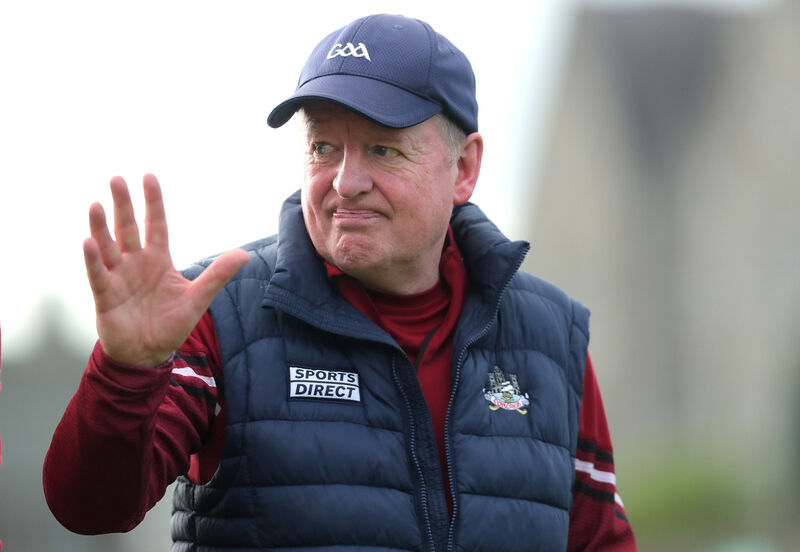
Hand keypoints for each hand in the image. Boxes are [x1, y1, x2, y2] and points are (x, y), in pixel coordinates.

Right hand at [83, 174, 248, 365]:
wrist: (149, 354)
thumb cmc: (171, 324)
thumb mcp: (198, 298)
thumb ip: (217, 275)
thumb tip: (245, 255)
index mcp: (158, 260)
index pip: (155, 224)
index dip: (153, 202)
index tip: (149, 177)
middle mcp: (135, 263)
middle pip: (128, 228)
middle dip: (123, 205)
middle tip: (116, 179)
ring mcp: (118, 278)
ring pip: (108, 246)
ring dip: (101, 227)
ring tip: (97, 205)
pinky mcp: (105, 297)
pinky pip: (97, 274)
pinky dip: (93, 260)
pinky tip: (89, 241)